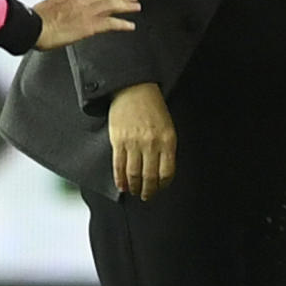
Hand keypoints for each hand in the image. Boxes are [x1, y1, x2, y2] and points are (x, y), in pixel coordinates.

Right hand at [33, 0, 139, 49]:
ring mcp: (85, 12)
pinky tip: (131, 26)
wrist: (32, 27)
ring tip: (137, 7)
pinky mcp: (89, 25)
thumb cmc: (34, 21)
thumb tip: (63, 9)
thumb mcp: (48, 5)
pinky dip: (122, 24)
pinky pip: (110, 23)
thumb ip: (60, 4)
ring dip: (126, 6)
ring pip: (111, 5)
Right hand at [108, 82, 176, 199]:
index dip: (163, 185)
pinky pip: (119, 166)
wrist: (134, 89)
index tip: (161, 188)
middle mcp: (151, 143)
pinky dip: (120, 179)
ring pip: (134, 174)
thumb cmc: (152, 107)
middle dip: (149, 191)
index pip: (167, 172)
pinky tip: (122, 185)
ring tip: (135, 192)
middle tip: (147, 196)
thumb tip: (161, 172)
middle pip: (150, 177)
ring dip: (135, 187)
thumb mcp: (168, 127)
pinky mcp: (118, 140)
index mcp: (167, 140)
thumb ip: (166, 148)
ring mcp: (134, 143)